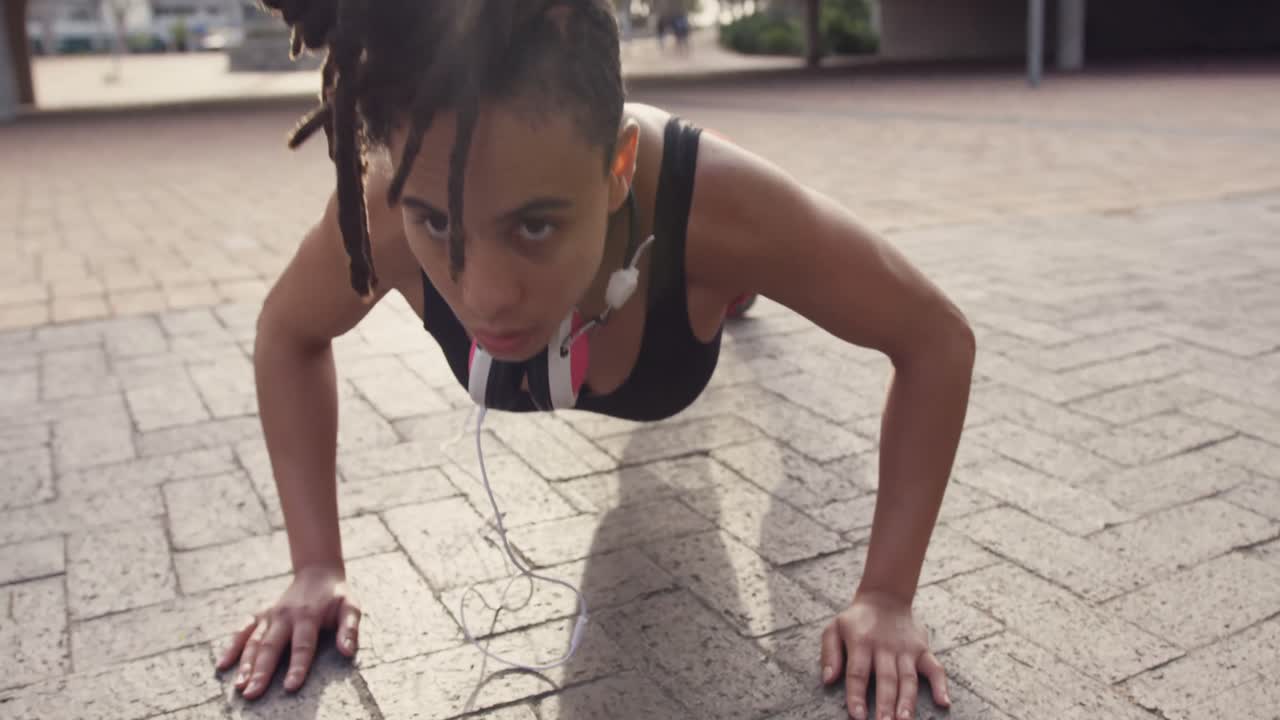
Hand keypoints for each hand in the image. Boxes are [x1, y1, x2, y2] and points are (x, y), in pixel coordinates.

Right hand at [215, 565, 360, 699]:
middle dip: (261, 672)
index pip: (302, 646)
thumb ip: (349, 629)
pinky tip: (222, 665)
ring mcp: (270, 615)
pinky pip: (242, 630)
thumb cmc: (336, 597)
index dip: (297, 667)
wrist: (318, 574)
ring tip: (239, 686)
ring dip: (245, 664)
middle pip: (272, 647)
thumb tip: (347, 652)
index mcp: (308, 616)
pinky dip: (232, 646)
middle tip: (252, 694)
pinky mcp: (260, 614)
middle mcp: (285, 616)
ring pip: (254, 641)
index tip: (290, 687)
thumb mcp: (350, 607)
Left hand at [820, 590, 949, 719]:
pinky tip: (943, 702)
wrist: (885, 597)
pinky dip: (941, 685)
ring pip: (908, 678)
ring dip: (907, 701)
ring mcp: (906, 649)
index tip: (857, 716)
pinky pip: (935, 668)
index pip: (857, 672)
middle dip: (885, 704)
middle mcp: (885, 646)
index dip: (857, 695)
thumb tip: (828, 680)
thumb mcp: (834, 628)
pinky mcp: (922, 649)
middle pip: (886, 679)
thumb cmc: (856, 620)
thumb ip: (829, 654)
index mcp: (861, 642)